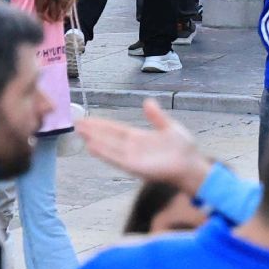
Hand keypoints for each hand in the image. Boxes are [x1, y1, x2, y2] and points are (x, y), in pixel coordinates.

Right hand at [76, 97, 211, 194]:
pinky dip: (105, 153)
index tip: (86, 118)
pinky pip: (117, 159)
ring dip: (95, 140)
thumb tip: (147, 101)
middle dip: (93, 131)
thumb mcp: (169, 127)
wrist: (192, 165)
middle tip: (76, 122)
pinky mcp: (135, 168)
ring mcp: (132, 158)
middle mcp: (132, 148)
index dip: (101, 124)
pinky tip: (92, 147)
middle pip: (108, 137)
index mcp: (139, 138)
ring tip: (80, 132)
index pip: (115, 129)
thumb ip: (156, 116)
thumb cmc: (183, 148)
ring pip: (109, 148)